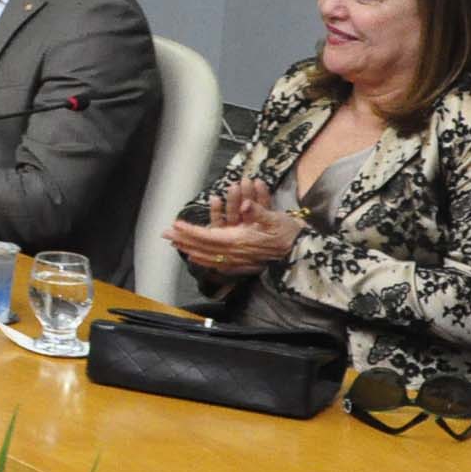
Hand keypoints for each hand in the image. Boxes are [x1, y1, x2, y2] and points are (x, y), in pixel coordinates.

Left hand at [167, 179, 303, 275]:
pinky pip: (219, 265)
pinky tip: (199, 259)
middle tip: (166, 235)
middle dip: (184, 241)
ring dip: (192, 250)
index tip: (175, 226)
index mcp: (240, 241)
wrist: (303, 253)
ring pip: (209, 257)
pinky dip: (206, 261)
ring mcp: (240, 261)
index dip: (191, 231)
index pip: (208, 236)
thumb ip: (258, 211)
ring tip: (177, 245)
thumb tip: (244, 206)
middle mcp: (236, 253)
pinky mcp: (244, 265)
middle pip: (204, 248)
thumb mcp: (275, 218)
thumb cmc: (289, 233)